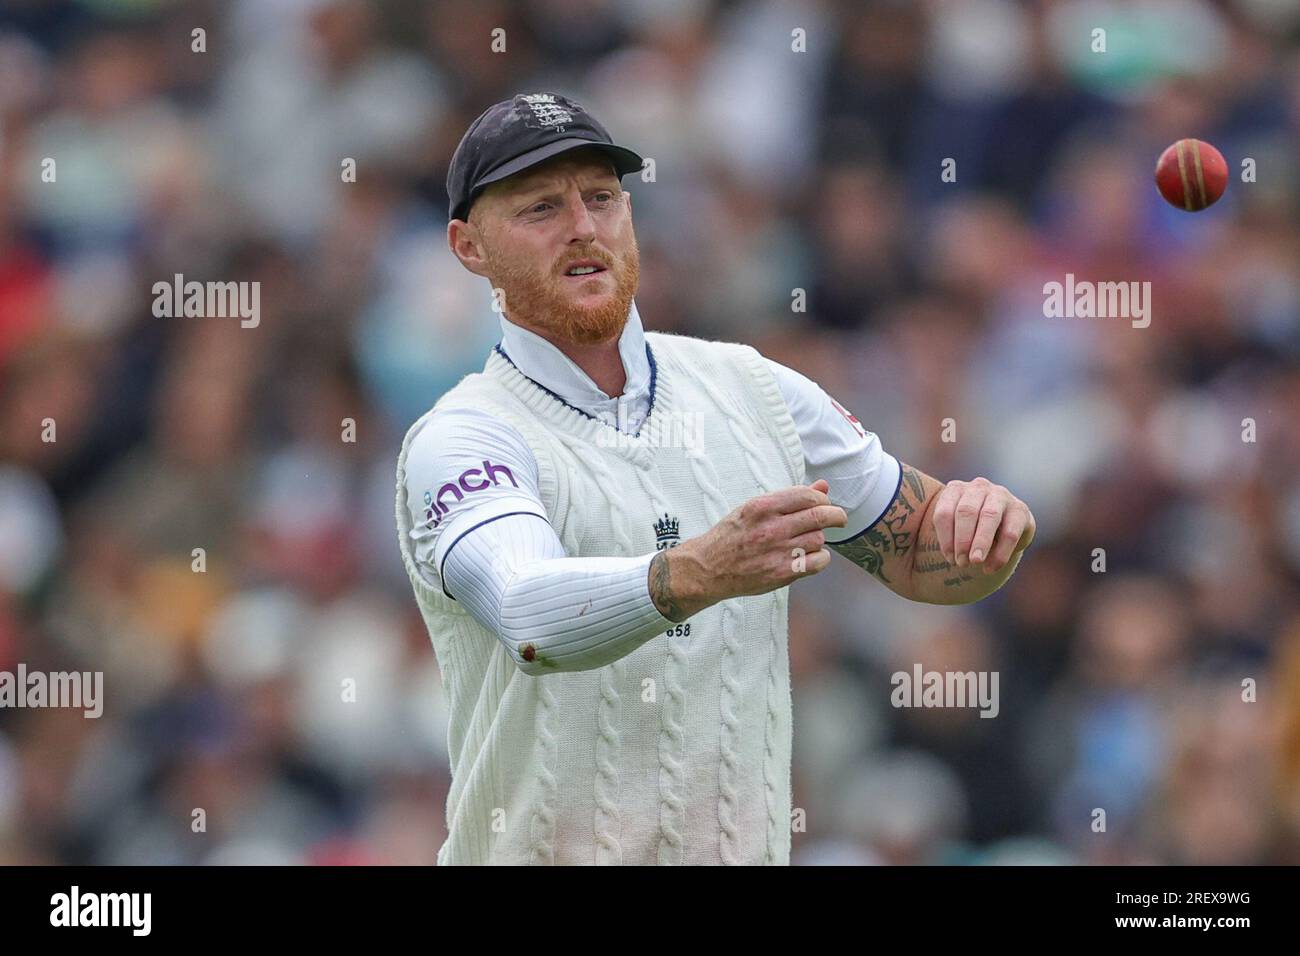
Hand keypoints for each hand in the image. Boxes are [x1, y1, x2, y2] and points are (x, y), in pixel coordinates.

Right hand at [649, 479, 846, 620]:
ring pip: (819, 539)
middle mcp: (772, 527)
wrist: (708, 569)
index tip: (824, 504)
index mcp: (763, 506)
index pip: (808, 495)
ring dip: (820, 539)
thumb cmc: (731, 536)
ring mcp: (778, 552)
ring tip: (807, 541)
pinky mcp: (782, 574)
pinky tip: (811, 557)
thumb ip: (790, 498)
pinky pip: (818, 562)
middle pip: (821, 515)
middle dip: (836, 516)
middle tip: (838, 519)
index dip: (823, 498)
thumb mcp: (754, 509)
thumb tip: (823, 486)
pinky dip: (821, 558)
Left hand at [930, 476, 1034, 574]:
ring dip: (981, 542)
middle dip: (962, 540)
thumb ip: (948, 539)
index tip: (949, 557)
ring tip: (975, 562)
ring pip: (989, 516)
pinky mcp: (1020, 509)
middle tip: (961, 562)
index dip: (945, 538)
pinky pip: (1010, 532)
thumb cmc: (969, 530)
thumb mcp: (953, 531)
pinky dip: (1000, 553)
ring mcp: (1000, 495)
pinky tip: (991, 568)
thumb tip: (952, 557)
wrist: (1000, 530)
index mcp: (955, 489)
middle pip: (966, 511)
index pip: (945, 512)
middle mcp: (978, 487)